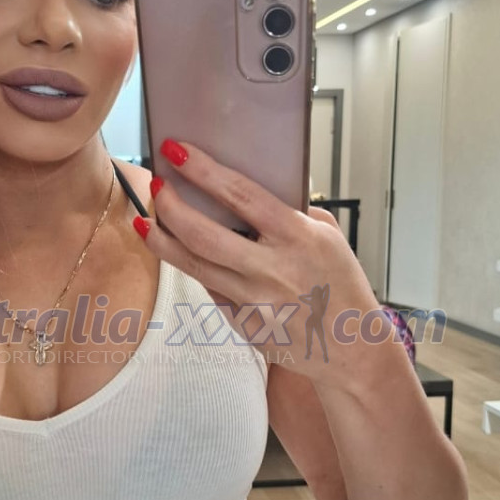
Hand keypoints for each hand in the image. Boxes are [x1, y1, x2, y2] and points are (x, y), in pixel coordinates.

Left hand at [135, 139, 381, 385]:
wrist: (352, 348)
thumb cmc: (342, 286)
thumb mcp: (329, 238)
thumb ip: (294, 212)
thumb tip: (254, 187)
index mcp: (297, 238)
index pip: (240, 196)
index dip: (203, 171)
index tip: (176, 150)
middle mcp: (271, 270)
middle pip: (202, 234)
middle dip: (171, 205)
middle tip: (157, 185)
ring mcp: (253, 302)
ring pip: (193, 266)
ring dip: (163, 240)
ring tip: (148, 220)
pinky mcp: (243, 324)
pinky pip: (209, 289)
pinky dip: (193, 267)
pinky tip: (180, 252)